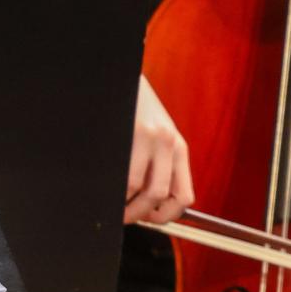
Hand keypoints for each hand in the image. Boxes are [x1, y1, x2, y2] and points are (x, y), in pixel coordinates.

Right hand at [125, 74, 193, 224]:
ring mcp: (150, 136)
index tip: (148, 218)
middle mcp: (169, 143)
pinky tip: (106, 183)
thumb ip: (159, 166)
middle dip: (137, 215)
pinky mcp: (132, 131)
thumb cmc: (136, 110)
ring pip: (136, 189)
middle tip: (123, 216)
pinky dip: (112, 188)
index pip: (184, 197)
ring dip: (121, 204)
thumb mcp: (157, 136)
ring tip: (112, 202)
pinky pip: (121, 174)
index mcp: (178, 147)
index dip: (165, 216)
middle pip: (157, 196)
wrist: (123, 73)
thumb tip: (148, 207)